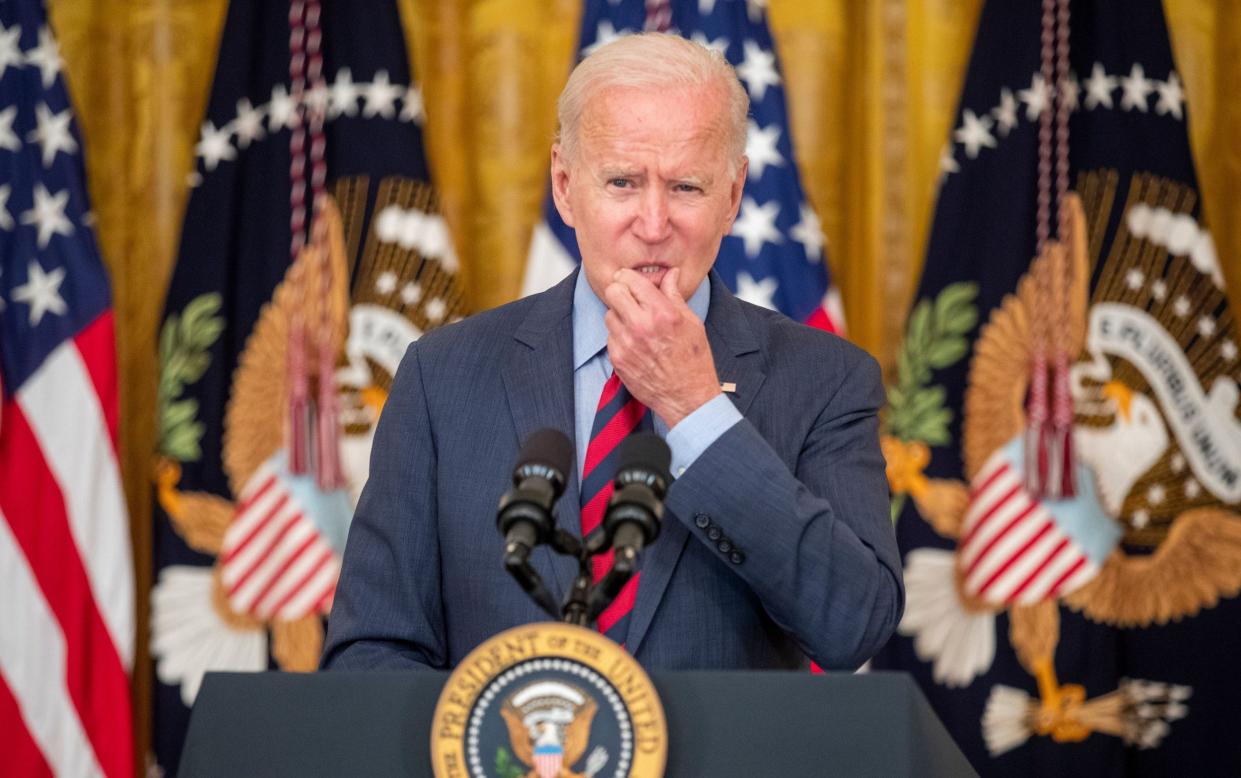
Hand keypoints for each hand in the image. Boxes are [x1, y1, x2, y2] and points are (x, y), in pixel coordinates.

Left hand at [603, 268, 720, 427]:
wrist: (688, 397)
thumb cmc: (694, 361)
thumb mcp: (692, 322)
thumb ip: (674, 295)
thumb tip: (671, 274)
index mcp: (661, 313)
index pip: (631, 280)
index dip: (628, 276)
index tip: (629, 279)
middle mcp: (641, 326)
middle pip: (613, 292)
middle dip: (620, 291)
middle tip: (628, 297)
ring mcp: (626, 343)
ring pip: (609, 314)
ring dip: (619, 315)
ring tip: (636, 324)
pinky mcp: (618, 359)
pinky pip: (610, 337)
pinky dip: (619, 336)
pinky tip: (635, 343)